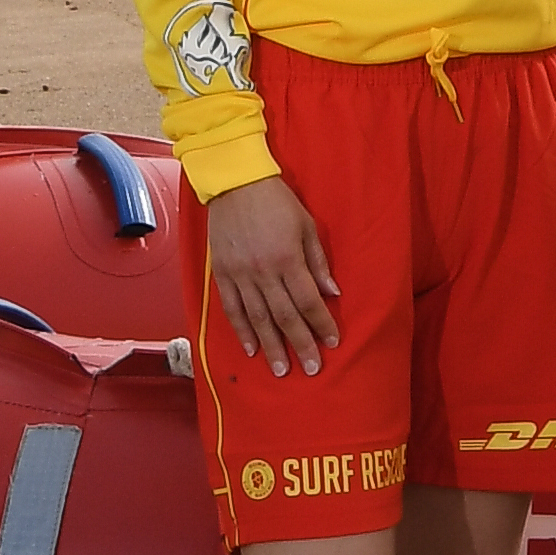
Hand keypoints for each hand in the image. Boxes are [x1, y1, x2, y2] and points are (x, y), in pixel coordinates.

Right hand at [202, 175, 341, 373]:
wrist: (235, 184)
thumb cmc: (277, 202)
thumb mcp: (307, 225)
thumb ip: (318, 262)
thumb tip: (332, 293)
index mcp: (288, 258)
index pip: (308, 300)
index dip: (321, 324)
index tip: (332, 343)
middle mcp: (264, 272)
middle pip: (285, 316)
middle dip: (300, 344)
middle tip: (311, 370)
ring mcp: (240, 275)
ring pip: (258, 319)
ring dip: (271, 346)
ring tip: (281, 370)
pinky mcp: (222, 275)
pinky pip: (233, 309)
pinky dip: (242, 331)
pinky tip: (252, 349)